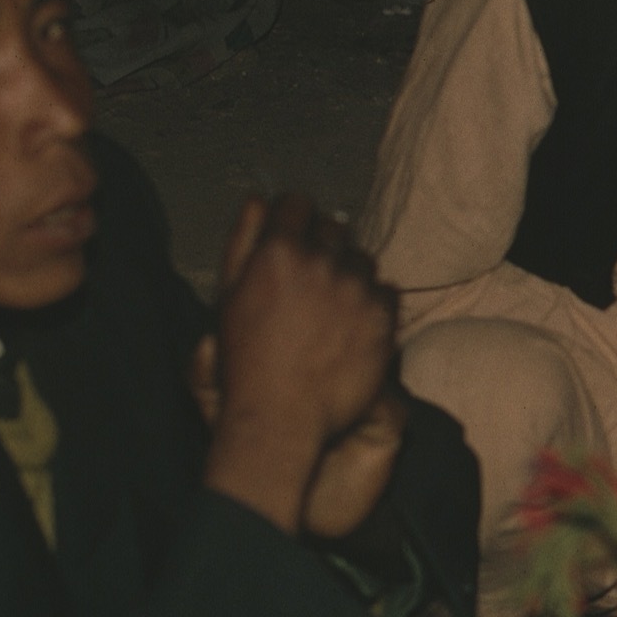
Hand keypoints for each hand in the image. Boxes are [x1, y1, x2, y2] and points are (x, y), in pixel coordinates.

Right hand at [201, 195, 396, 534]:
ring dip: (350, 274)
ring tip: (331, 308)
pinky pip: (387, 290)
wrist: (281, 418)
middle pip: (334, 228)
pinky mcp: (384, 317)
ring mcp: (357, 289)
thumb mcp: (230, 296)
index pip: (297, 203)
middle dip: (323, 245)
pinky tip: (352, 326)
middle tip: (311, 280)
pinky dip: (373, 301)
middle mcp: (322, 262)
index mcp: (277, 251)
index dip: (294, 218)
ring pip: (363, 259)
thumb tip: (259, 198)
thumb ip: (244, 241)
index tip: (294, 237)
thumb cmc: (245, 359)